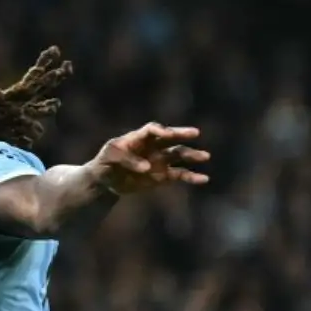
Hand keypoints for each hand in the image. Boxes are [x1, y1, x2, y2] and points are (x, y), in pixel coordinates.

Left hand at [89, 124, 208, 195]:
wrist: (106, 180)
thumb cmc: (105, 163)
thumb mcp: (108, 158)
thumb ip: (127, 160)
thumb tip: (147, 168)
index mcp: (138, 138)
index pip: (152, 129)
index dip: (159, 130)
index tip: (166, 133)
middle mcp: (153, 146)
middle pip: (170, 137)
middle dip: (182, 134)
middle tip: (195, 133)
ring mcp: (159, 160)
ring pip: (179, 155)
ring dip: (192, 155)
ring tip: (205, 156)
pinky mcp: (163, 176)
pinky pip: (180, 175)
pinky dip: (192, 177)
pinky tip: (204, 179)